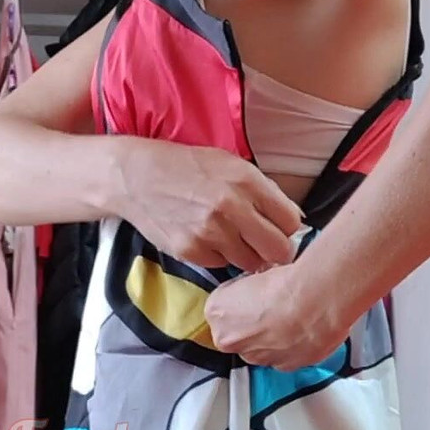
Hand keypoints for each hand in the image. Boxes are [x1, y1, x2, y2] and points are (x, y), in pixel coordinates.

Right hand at [114, 139, 303, 271]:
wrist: (137, 178)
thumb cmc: (187, 168)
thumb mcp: (230, 165)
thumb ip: (263, 191)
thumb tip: (293, 218)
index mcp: (246, 181)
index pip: (291, 221)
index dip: (288, 229)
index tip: (281, 230)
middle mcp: (231, 207)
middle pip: (278, 250)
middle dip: (276, 251)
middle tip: (265, 246)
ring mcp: (210, 232)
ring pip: (251, 263)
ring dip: (247, 255)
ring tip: (232, 238)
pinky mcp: (191, 251)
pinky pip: (222, 265)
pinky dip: (220, 257)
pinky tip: (207, 238)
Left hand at [204, 258, 348, 369]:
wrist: (316, 302)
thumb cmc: (286, 284)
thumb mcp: (257, 272)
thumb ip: (248, 288)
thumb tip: (259, 287)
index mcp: (216, 312)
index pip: (223, 304)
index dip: (242, 295)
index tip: (255, 290)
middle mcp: (230, 340)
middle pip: (238, 330)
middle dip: (254, 320)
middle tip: (274, 304)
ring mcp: (255, 357)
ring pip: (260, 346)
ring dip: (272, 335)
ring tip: (292, 315)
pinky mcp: (281, 366)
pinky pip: (283, 356)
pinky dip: (292, 345)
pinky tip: (302, 328)